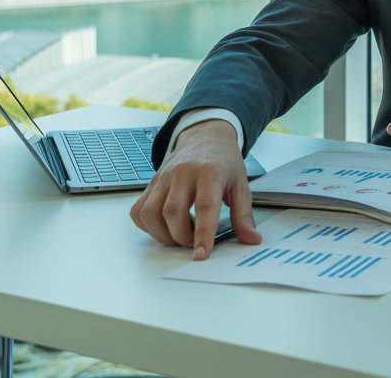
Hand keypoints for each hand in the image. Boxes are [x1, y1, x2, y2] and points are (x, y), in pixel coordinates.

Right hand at [129, 119, 262, 259]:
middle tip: (195, 240)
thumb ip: (244, 215)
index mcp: (210, 172)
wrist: (205, 136)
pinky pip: (139, 211)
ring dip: (164, 235)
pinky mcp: (151, 183)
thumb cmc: (223, 162)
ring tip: (182, 233)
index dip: (203, 233)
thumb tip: (251, 239)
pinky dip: (149, 227)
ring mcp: (163, 177)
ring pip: (151, 214)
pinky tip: (166, 226)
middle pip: (173, 212)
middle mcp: (183, 173)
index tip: (202, 254)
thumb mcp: (241, 185)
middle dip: (182, 237)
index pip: (205, 205)